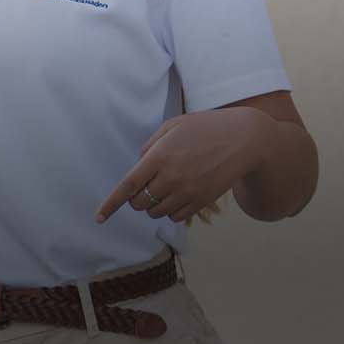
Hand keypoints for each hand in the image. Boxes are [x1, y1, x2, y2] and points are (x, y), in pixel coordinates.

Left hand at [95, 107, 269, 223]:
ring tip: (165, 186)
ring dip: (153, 204)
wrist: (245, 140)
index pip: (128, 186)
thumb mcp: (174, 126)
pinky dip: (170, 211)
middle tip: (147, 183)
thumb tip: (138, 166)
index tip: (98, 217)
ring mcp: (188, 192)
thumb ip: (150, 146)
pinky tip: (178, 194)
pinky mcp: (201, 202)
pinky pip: (175, 217)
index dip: (111, 204)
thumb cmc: (206, 128)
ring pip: (155, 213)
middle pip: (139, 202)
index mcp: (160, 156)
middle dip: (136, 197)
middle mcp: (172, 177)